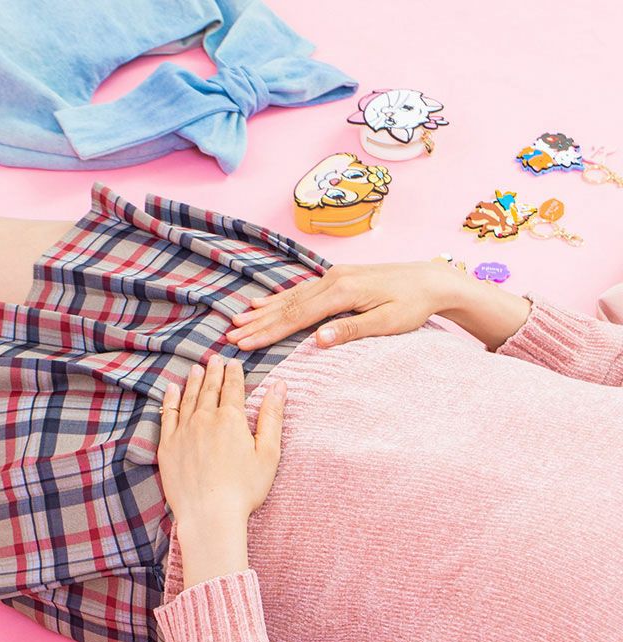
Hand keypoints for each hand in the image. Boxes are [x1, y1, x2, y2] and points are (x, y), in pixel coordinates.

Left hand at [157, 356, 285, 585]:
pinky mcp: (167, 446)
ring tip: (196, 369)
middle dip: (214, 372)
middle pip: (209, 389)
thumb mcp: (268, 453)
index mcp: (231, 419)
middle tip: (215, 359)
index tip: (233, 363)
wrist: (209, 514)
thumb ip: (272, 416)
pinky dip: (170, 399)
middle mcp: (204, 419)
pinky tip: (171, 389)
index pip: (233, 388)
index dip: (234, 373)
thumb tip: (279, 386)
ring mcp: (183, 431)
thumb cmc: (244, 489)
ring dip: (193, 381)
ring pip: (188, 398)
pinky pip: (167, 415)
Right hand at [226, 262, 461, 350]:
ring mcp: (334, 276)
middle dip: (258, 323)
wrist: (432, 279)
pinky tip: (264, 303)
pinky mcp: (338, 277)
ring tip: (239, 320)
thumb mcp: (387, 323)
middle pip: (287, 306)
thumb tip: (318, 340)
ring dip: (264, 311)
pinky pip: (302, 290)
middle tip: (230, 337)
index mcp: (342, 292)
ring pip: (291, 297)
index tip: (245, 344)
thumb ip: (351, 331)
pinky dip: (280, 299)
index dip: (268, 332)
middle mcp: (333, 280)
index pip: (296, 317)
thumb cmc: (413, 305)